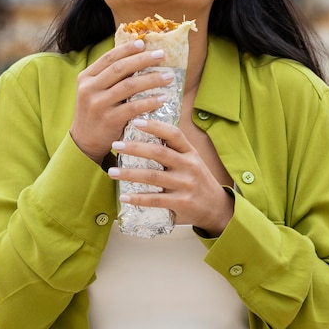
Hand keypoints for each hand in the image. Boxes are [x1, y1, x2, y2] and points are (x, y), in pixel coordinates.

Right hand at [70, 40, 175, 163]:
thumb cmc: (95, 112)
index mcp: (86, 77)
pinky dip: (149, 102)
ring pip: (128, 86)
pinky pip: (133, 107)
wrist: (84, 141)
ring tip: (168, 77)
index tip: (144, 43)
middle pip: (120, 69)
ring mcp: (98, 104)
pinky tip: (162, 98)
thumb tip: (137, 58)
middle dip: (143, 59)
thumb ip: (109, 77)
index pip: (109, 58)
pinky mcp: (109, 119)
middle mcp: (90, 88)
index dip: (127, 49)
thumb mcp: (94, 91)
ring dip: (151, 79)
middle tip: (161, 55)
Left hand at [109, 119, 234, 236]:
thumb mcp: (192, 160)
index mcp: (190, 152)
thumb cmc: (198, 180)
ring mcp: (185, 185)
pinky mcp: (181, 203)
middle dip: (134, 147)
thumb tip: (145, 134)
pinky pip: (155, 199)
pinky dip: (137, 198)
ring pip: (152, 176)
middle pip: (158, 152)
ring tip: (111, 171)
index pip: (173, 133)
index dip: (154, 126)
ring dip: (129, 173)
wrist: (217, 207)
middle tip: (115, 145)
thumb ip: (174, 149)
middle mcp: (189, 165)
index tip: (135, 121)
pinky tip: (124, 197)